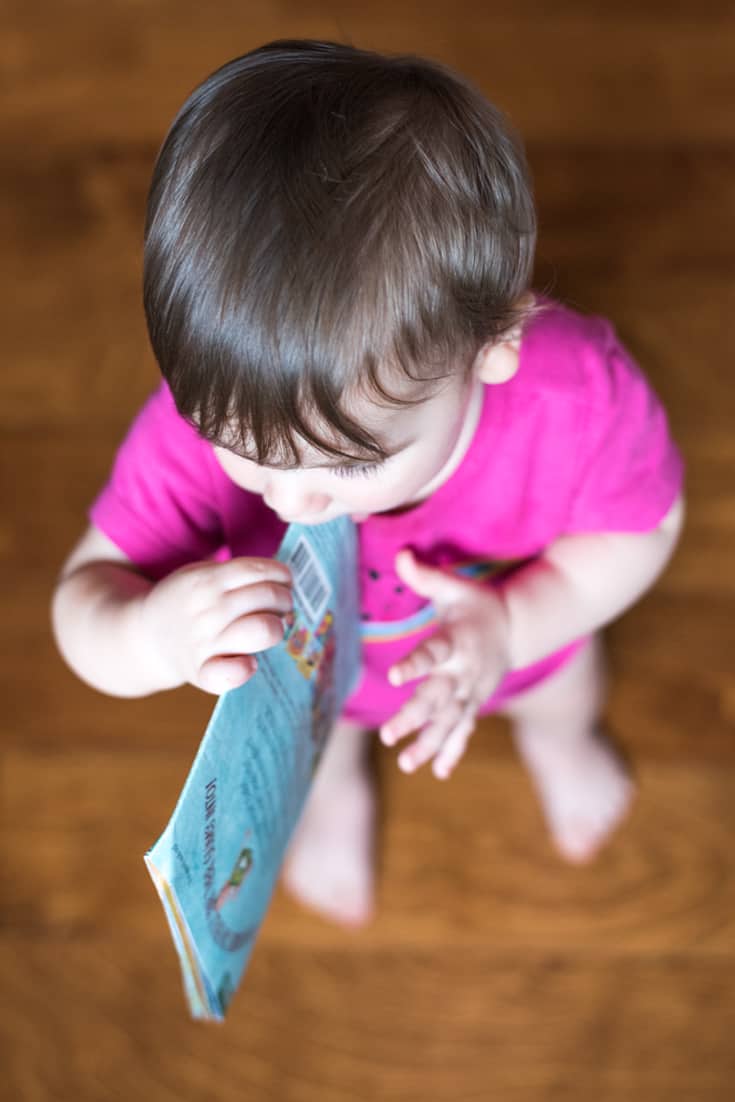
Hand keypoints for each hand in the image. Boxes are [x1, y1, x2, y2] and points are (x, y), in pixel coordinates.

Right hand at [136, 556, 292, 694]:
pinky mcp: (202, 672)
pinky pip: (232, 673)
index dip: (280, 575)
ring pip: (263, 629)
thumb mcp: (202, 575)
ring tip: (271, 626)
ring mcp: (205, 642)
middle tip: (280, 606)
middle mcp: (208, 610)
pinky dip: (246, 668)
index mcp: (207, 580)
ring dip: (277, 626)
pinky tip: (250, 661)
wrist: (144, 639)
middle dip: (284, 599)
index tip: (283, 581)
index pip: (258, 570)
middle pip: (268, 597)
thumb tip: (287, 579)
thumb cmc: (188, 605)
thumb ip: (236, 575)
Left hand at [379, 550, 510, 778]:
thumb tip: (401, 555)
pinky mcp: (475, 703)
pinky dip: (453, 751)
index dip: (415, 663)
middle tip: (388, 735)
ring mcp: (472, 691)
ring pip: (450, 722)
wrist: (516, 628)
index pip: (433, 653)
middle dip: (415, 718)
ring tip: (406, 764)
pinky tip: (438, 772)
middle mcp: (465, 671)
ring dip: (429, 744)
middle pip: (438, 698)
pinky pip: (464, 731)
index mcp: (457, 641)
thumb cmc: (476, 604)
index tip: (395, 676)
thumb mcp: (454, 587)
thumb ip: (426, 576)